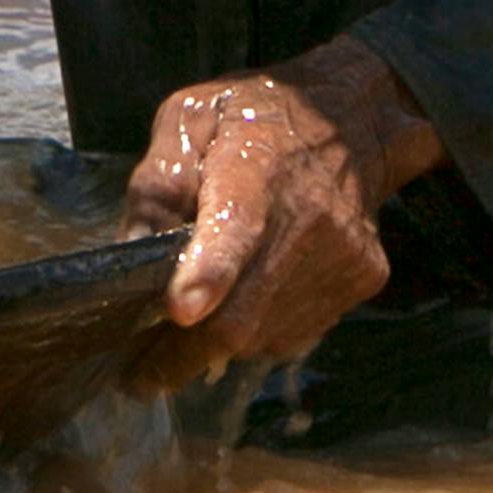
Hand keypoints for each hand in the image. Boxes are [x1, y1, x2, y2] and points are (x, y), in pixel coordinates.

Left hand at [130, 38, 444, 370]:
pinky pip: (294, 334)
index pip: (236, 228)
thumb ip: (157, 184)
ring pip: (264, 337)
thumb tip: (130, 252)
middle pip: (243, 314)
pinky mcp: (362, 280)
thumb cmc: (254, 117)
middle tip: (137, 374)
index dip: (208, 274)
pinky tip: (245, 300)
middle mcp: (308, 220)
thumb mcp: (189, 119)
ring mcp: (341, 257)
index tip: (178, 311)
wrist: (354, 121)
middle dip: (181, 355)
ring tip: (193, 319)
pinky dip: (257, 333)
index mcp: (254, 169)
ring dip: (218, 344)